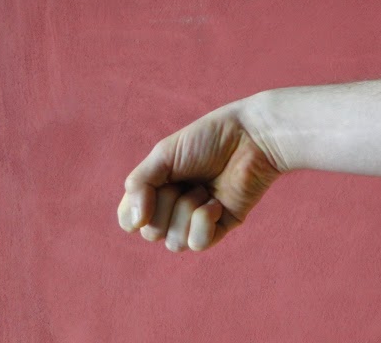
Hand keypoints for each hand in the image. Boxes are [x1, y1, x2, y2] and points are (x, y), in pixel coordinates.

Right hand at [117, 100, 281, 251]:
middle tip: (186, 180)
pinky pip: (199, 243)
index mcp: (158, 188)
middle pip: (152, 233)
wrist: (250, 137)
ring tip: (204, 188)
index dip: (134, 211)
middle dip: (165, 205)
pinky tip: (216, 202)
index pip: (130, 219)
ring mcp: (198, 219)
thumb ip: (139, 185)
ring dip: (187, 211)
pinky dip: (204, 221)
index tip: (150, 188)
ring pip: (175, 242)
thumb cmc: (208, 139)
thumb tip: (133, 224)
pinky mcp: (222, 226)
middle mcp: (175, 207)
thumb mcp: (163, 155)